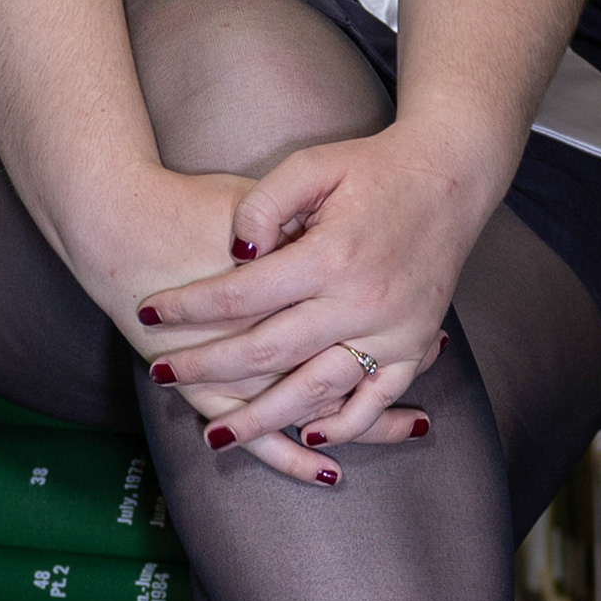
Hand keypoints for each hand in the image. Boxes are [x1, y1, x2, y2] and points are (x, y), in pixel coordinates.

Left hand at [134, 122, 484, 485]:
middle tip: (160, 374)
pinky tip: (306, 436)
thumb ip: (265, 204)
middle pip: (268, 352)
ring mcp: (392, 330)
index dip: (189, 306)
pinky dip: (344, 424)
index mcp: (330, 255)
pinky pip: (377, 399)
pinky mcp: (414, 344)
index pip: (241, 292)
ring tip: (218, 435)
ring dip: (264, 418)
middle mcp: (362, 301)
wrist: (451, 175)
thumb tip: (235, 253)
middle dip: (206, 368)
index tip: (149, 310)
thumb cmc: (372, 167)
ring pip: (316, 390)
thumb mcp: (312, 164)